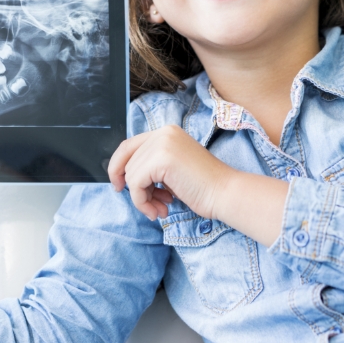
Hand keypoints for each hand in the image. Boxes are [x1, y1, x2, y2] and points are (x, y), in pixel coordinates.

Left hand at [108, 125, 232, 220]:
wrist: (225, 193)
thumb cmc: (202, 186)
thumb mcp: (171, 168)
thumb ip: (151, 164)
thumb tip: (123, 175)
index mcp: (166, 132)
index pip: (128, 146)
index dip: (118, 166)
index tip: (120, 186)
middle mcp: (162, 132)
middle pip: (127, 161)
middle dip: (134, 187)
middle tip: (150, 205)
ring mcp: (162, 143)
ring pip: (130, 174)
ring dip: (141, 198)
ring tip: (160, 208)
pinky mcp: (161, 158)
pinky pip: (135, 184)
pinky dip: (142, 202)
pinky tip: (161, 210)